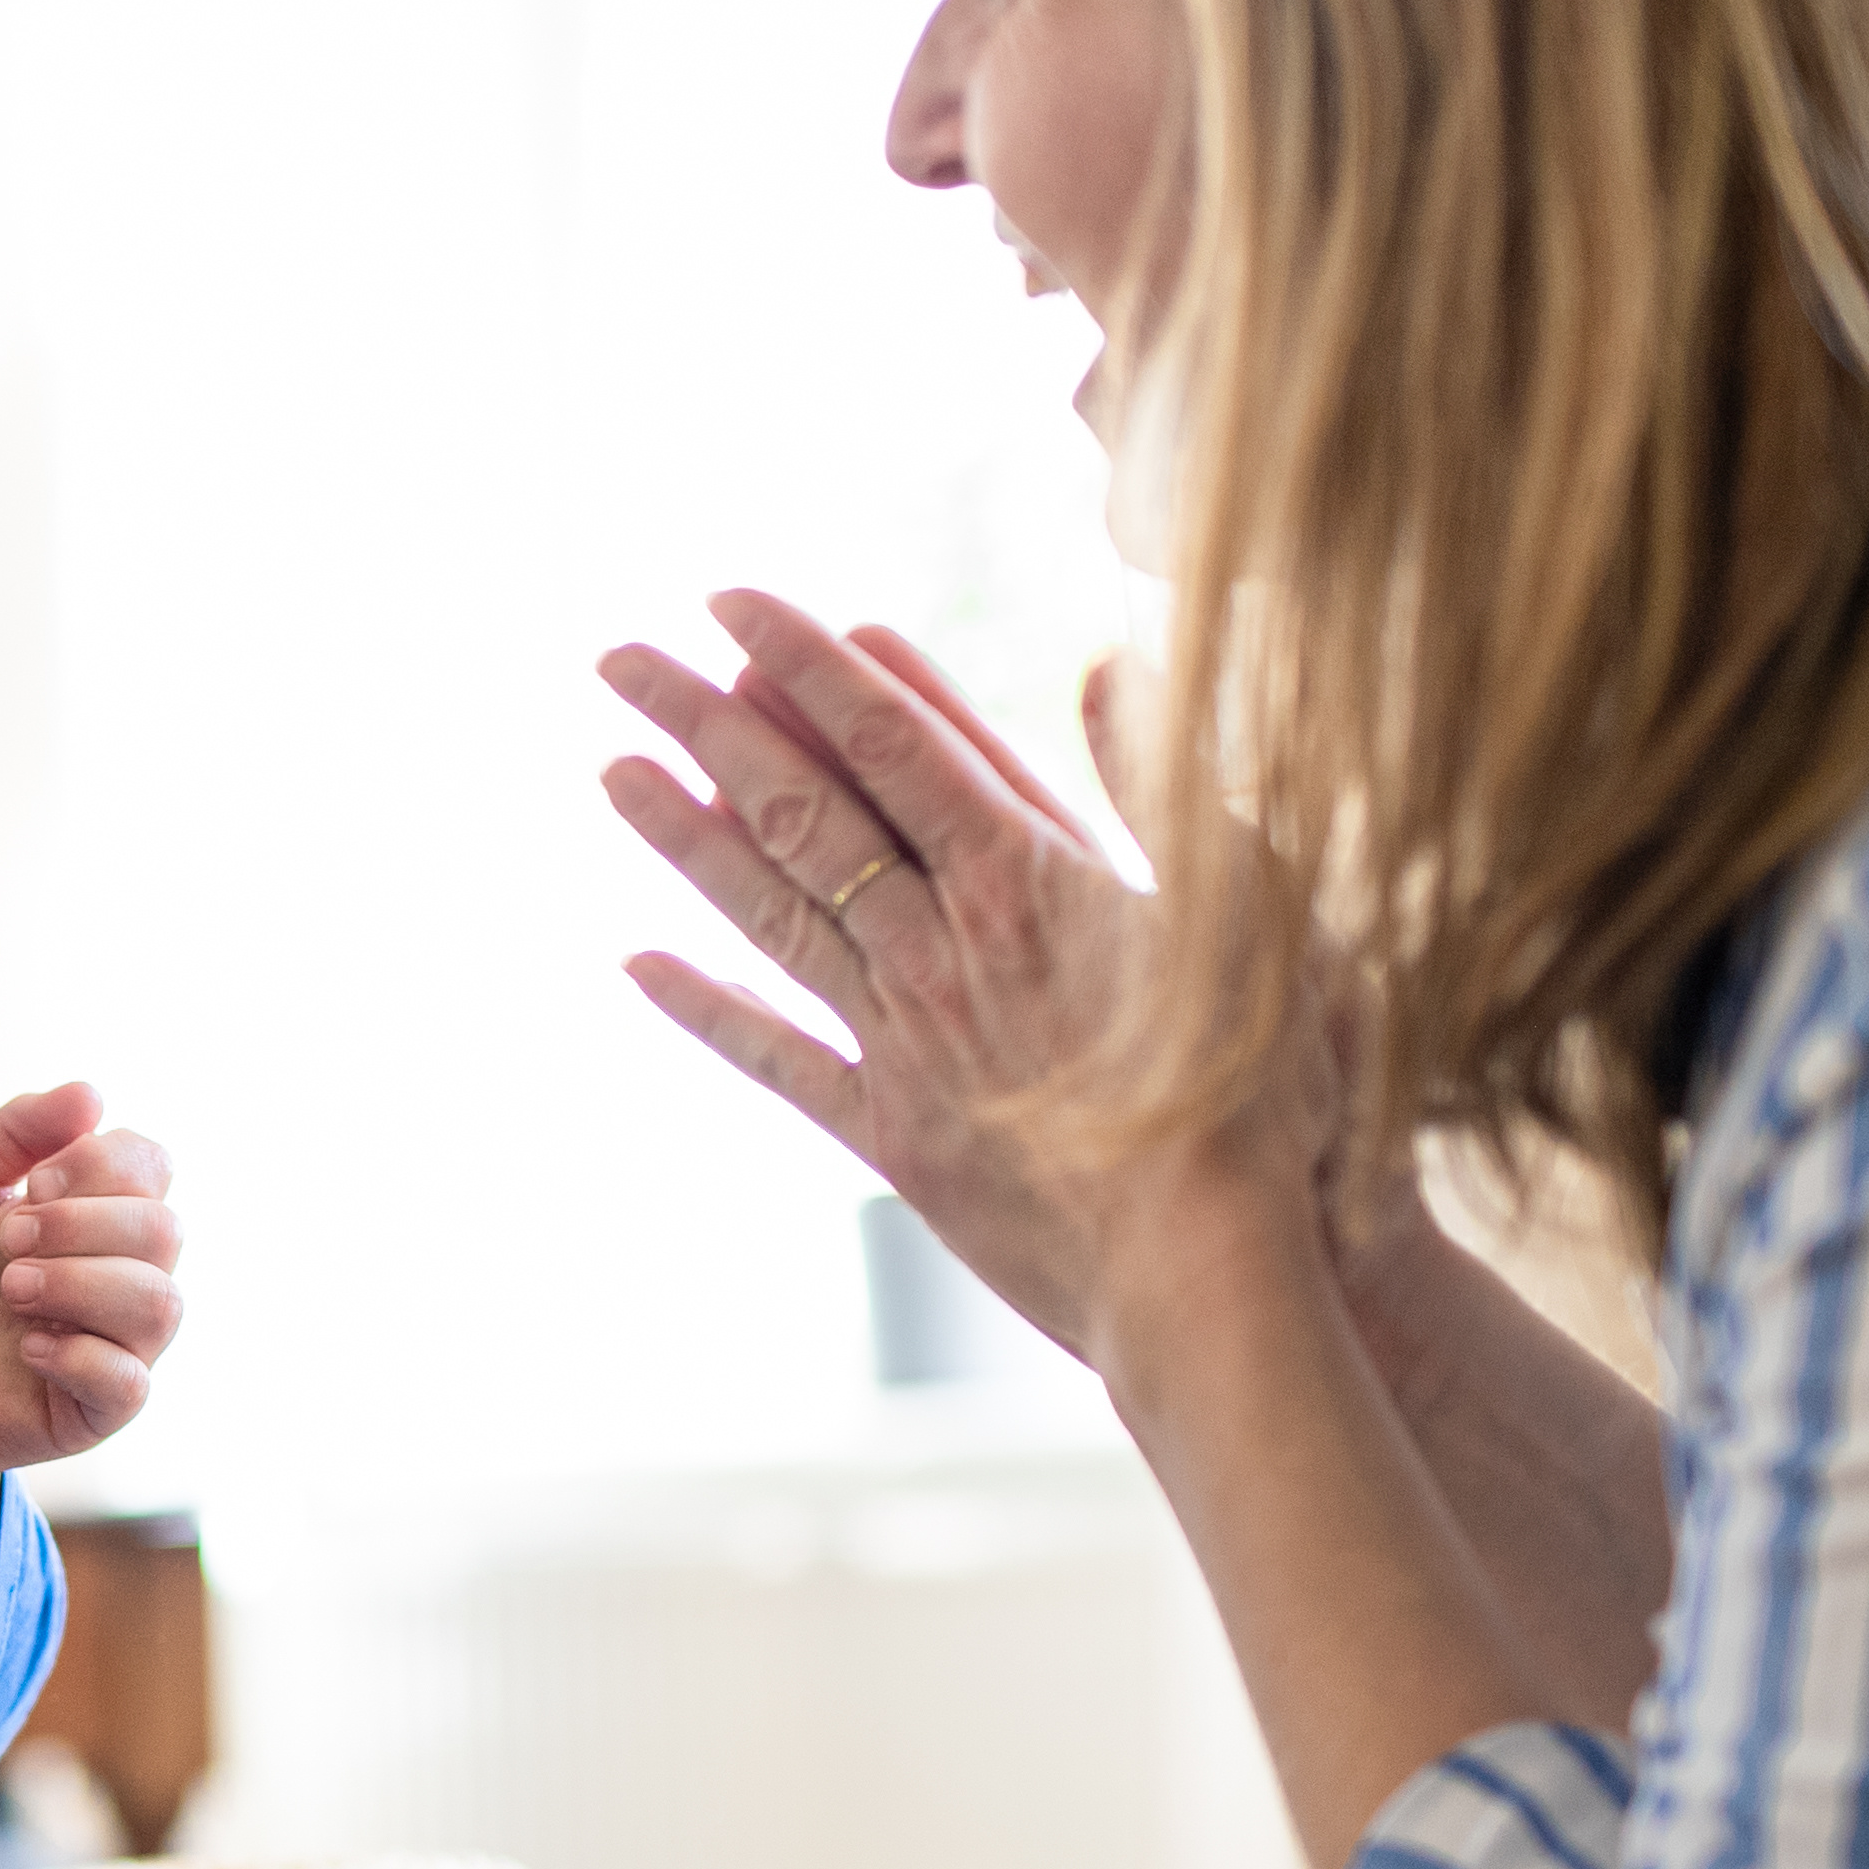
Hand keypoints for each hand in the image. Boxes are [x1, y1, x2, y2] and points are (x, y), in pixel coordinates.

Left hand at [0, 1081, 182, 1496]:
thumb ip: (17, 1132)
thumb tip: (93, 1094)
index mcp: (93, 1218)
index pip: (152, 1167)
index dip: (101, 1163)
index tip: (32, 1184)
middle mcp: (117, 1279)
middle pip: (164, 1230)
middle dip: (80, 1224)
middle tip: (6, 1243)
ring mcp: (110, 1348)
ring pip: (161, 1304)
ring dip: (80, 1283)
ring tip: (11, 1289)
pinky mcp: (89, 1413)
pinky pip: (130, 1383)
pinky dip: (79, 1355)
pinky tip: (26, 1348)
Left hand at [596, 591, 1337, 1368]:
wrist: (1209, 1268)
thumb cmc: (1258, 1086)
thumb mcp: (1252, 901)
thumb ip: (1165, 779)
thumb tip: (1108, 660)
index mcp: (1024, 878)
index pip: (888, 738)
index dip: (803, 662)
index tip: (728, 601)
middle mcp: (941, 948)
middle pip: (801, 809)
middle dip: (708, 722)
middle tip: (618, 658)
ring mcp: (905, 1043)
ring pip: (770, 915)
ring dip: (684, 838)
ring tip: (610, 770)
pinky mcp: (895, 1136)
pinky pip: (780, 1058)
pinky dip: (708, 1009)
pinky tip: (637, 967)